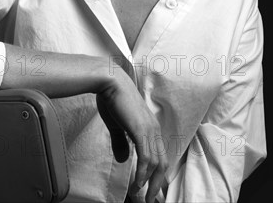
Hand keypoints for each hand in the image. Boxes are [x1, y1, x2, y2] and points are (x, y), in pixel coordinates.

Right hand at [96, 70, 167, 202]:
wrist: (110, 81)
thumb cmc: (113, 98)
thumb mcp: (117, 125)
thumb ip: (121, 142)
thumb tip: (124, 160)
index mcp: (150, 126)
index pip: (160, 155)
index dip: (157, 174)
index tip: (152, 189)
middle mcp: (154, 129)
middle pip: (162, 163)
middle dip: (157, 184)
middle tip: (150, 199)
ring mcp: (148, 129)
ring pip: (156, 163)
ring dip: (149, 182)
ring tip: (142, 195)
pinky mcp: (140, 130)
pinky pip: (146, 157)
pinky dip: (142, 173)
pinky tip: (137, 183)